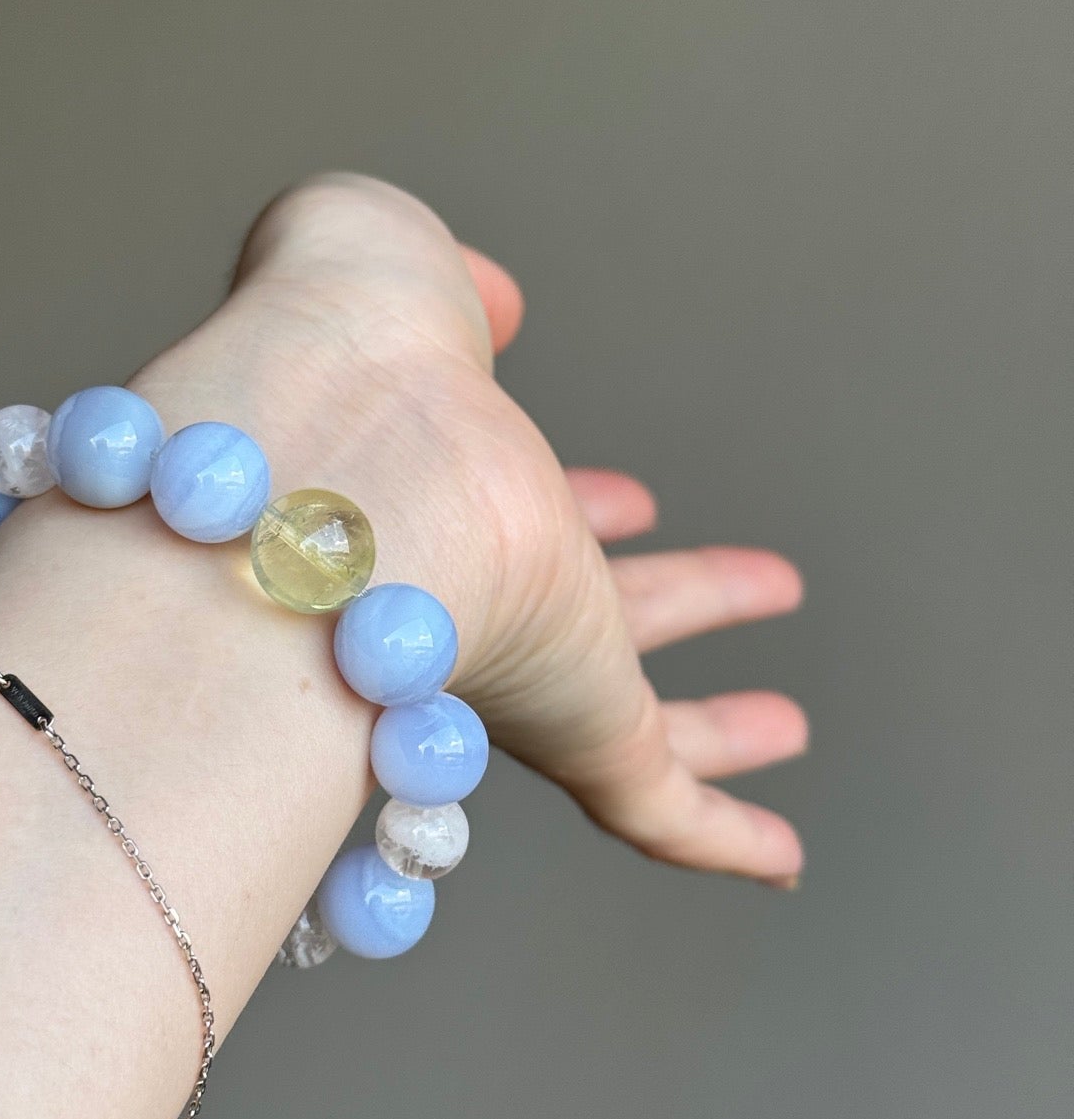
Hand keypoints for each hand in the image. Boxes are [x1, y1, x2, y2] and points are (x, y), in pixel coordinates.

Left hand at [133, 173, 805, 885]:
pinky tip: (783, 858)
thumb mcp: (380, 260)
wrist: (333, 466)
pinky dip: (727, 840)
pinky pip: (664, 814)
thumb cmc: (341, 346)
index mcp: (438, 499)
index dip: (579, 509)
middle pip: (580, 624)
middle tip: (750, 586)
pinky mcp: (580, 738)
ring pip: (631, 728)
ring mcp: (526, 677)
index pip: (515, 519)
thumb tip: (486, 304)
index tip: (627, 498)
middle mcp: (476, 604)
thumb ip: (438, 284)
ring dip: (715, 729)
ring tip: (784, 723)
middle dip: (668, 602)